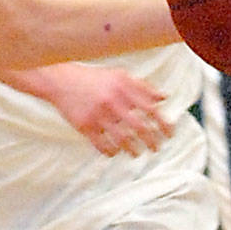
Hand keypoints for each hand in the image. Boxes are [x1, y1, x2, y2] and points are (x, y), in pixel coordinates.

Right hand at [41, 64, 172, 155]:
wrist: (62, 81)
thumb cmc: (94, 79)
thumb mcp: (119, 76)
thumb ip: (142, 86)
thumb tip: (164, 98)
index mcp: (124, 88)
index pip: (151, 109)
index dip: (163, 123)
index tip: (169, 134)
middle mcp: (113, 101)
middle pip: (139, 127)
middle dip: (151, 141)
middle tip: (155, 149)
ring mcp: (98, 115)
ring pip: (122, 139)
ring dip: (132, 150)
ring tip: (136, 153)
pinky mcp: (85, 126)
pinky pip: (102, 145)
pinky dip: (110, 151)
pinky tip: (114, 153)